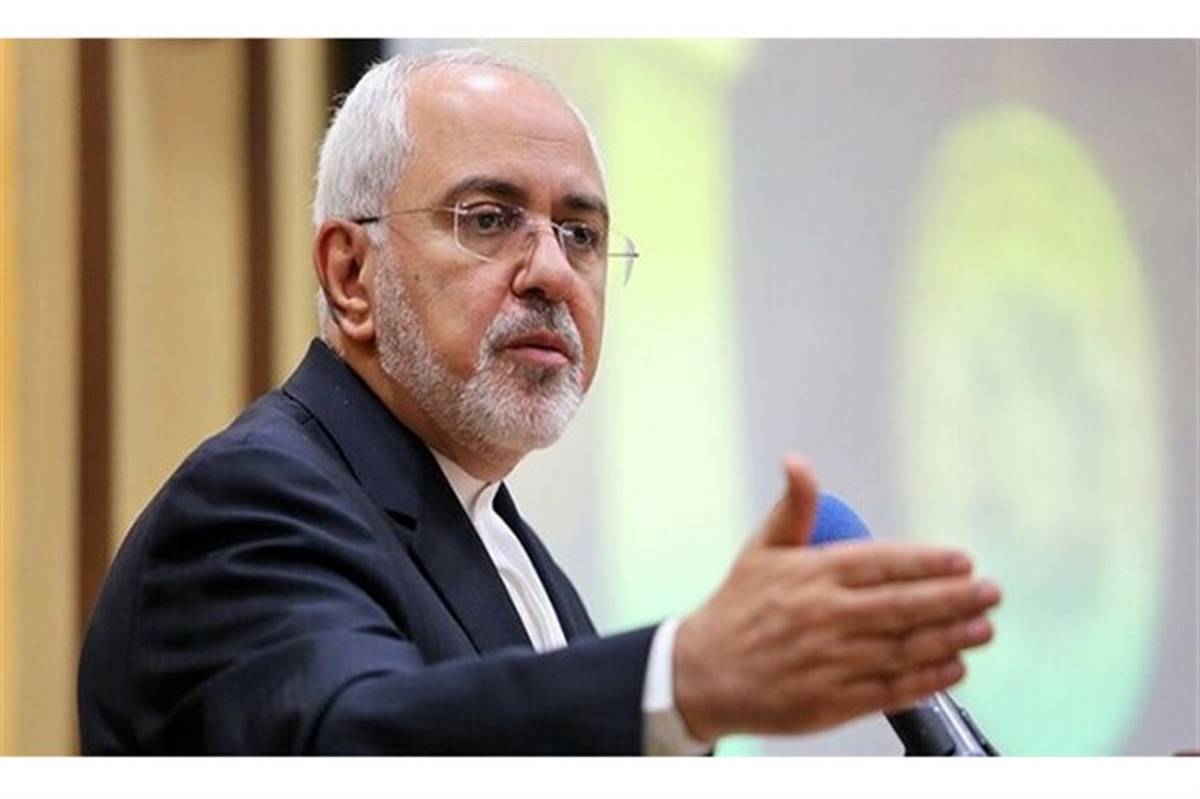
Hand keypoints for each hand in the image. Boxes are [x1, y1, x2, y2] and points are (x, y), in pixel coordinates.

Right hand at [673, 454, 1000, 740]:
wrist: (701, 674)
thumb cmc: (737, 609)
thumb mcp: (760, 550)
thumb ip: (793, 507)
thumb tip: (797, 461)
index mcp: (810, 575)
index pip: (882, 563)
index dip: (928, 562)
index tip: (963, 560)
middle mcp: (823, 616)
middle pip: (903, 606)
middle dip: (955, 599)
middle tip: (991, 592)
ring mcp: (828, 661)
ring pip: (903, 648)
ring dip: (950, 638)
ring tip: (983, 629)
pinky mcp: (830, 701)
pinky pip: (889, 689)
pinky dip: (926, 679)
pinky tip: (953, 669)